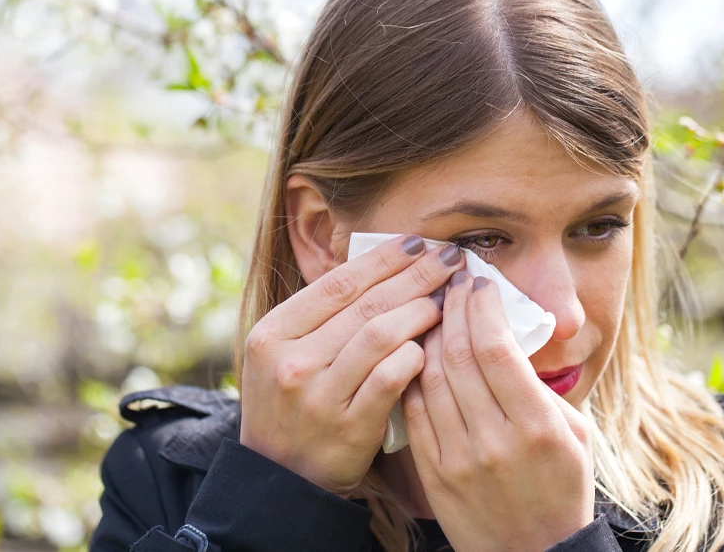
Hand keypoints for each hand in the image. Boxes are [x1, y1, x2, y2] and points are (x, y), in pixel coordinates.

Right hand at [239, 235, 464, 496]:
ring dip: (421, 312)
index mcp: (273, 333)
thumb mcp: (287, 355)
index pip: (339, 282)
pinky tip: (434, 347)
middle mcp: (290, 361)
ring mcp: (317, 396)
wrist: (281, 479)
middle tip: (449, 260)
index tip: (418, 243)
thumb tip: (387, 267)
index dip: (384, 258)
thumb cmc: (295, 406)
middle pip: (366, 303)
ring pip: (380, 335)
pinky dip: (414, 358)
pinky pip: (389, 380)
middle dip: (415, 276)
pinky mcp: (346, 428)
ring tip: (447, 301)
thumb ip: (325, 316)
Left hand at [401, 272, 594, 551]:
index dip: (483, 307)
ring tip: (431, 306)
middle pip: (459, 355)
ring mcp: (459, 458)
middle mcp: (496, 439)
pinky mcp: (434, 473)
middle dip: (452, 308)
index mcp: (539, 426)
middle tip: (451, 281)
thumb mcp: (576, 435)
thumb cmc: (563, 489)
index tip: (480, 283)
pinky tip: (416, 349)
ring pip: (430, 377)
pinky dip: (411, 372)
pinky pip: (414, 410)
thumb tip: (508, 338)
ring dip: (428, 333)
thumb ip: (542, 388)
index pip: (498, 349)